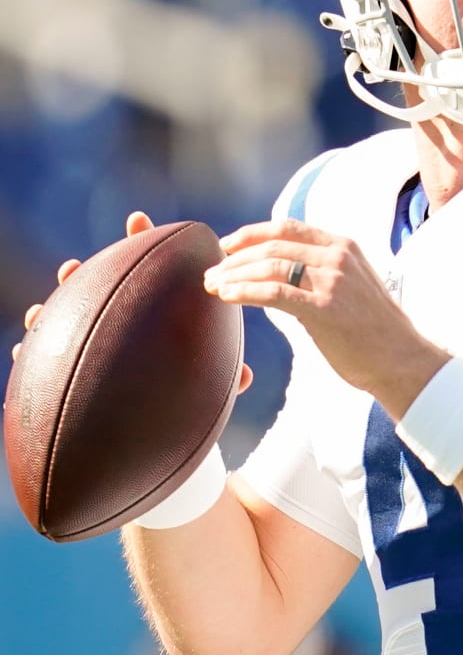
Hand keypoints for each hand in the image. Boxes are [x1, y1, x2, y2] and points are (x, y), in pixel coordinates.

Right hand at [13, 212, 254, 395]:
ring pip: (64, 317)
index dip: (142, 240)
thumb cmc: (184, 397)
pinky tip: (23, 349)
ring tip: (41, 311)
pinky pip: (42, 358)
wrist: (154, 434)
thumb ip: (225, 377)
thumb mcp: (206, 384)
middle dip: (83, 274)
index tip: (139, 220)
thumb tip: (247, 377)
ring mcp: (92, 342)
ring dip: (50, 310)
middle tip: (75, 266)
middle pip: (98, 287)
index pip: (149, 267)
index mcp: (155, 314)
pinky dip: (31, 350)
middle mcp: (121, 323)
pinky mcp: (68, 369)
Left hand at [205, 218, 444, 405]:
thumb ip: (325, 272)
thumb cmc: (376, 331)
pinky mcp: (324, 308)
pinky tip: (226, 296)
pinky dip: (244, 291)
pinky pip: (273, 292)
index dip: (252, 233)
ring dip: (234, 274)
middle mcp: (338, 257)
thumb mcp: (354, 285)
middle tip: (211, 272)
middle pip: (273, 245)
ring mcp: (332, 280)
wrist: (402, 359)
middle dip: (235, 258)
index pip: (288, 228)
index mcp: (344, 247)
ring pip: (269, 265)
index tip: (228, 245)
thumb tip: (285, 275)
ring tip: (213, 286)